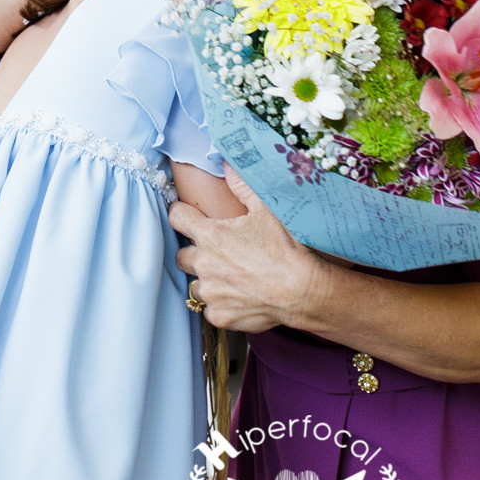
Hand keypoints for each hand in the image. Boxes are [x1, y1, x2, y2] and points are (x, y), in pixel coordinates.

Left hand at [170, 167, 329, 332]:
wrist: (302, 289)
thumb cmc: (285, 248)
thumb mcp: (266, 209)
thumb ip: (243, 186)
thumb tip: (227, 164)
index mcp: (210, 235)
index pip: (177, 217)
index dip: (181, 213)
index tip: (187, 215)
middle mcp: (204, 264)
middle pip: (181, 256)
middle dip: (194, 252)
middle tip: (216, 251)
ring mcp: (211, 292)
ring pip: (195, 285)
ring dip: (208, 280)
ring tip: (231, 276)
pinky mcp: (220, 315)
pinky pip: (211, 309)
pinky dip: (221, 304)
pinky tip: (239, 297)